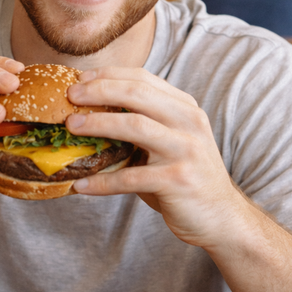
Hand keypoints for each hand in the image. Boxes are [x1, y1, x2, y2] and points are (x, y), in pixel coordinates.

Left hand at [66, 67, 244, 248]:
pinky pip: (131, 177)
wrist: (221, 216)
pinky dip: (102, 181)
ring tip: (71, 126)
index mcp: (185, 108)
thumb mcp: (171, 141)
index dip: (109, 75)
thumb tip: (88, 115)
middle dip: (100, 90)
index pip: (144, 79)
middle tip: (70, 95)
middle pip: (138, 94)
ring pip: (135, 126)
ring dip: (98, 124)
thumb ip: (143, 124)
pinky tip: (81, 184)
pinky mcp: (177, 180)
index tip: (80, 79)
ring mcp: (185, 150)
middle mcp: (189, 123)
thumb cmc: (184, 175)